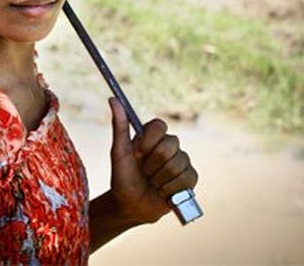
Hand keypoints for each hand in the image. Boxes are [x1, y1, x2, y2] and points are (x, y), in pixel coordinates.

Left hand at [107, 97, 197, 225]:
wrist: (131, 206)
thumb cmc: (123, 177)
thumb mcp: (118, 152)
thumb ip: (119, 125)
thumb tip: (113, 99)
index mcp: (152, 136)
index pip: (159, 125)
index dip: (148, 141)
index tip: (137, 153)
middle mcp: (169, 145)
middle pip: (168, 147)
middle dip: (151, 164)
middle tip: (144, 172)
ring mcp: (182, 161)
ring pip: (176, 165)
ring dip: (159, 179)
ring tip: (152, 183)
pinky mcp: (190, 178)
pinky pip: (186, 178)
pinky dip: (170, 189)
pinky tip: (163, 191)